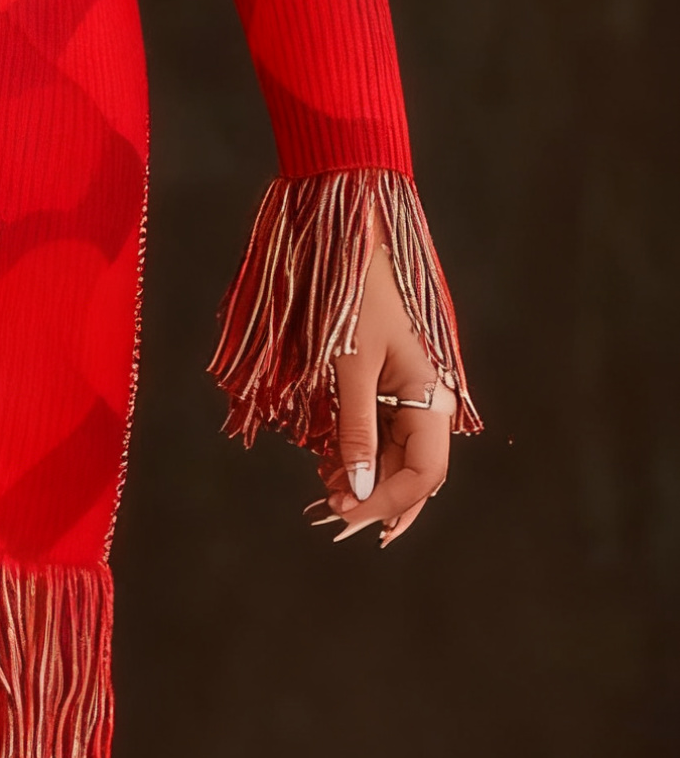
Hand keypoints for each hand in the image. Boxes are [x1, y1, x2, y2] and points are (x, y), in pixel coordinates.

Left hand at [308, 222, 455, 548]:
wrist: (354, 242)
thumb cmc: (355, 297)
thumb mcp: (350, 367)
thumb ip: (355, 431)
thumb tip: (357, 490)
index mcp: (432, 396)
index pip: (425, 473)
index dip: (389, 502)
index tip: (345, 512)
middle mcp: (430, 399)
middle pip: (415, 469)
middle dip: (377, 498)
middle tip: (331, 516)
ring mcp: (411, 391)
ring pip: (398, 454)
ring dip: (366, 477)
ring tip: (324, 488)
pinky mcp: (391, 382)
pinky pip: (383, 430)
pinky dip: (359, 451)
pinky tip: (329, 462)